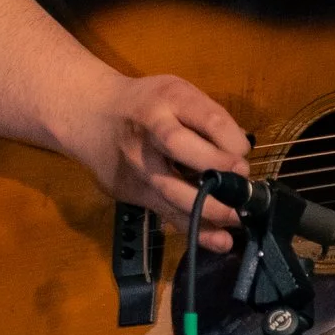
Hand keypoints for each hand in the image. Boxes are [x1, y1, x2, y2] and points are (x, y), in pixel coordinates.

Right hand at [54, 72, 249, 252]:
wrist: (90, 115)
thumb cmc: (147, 104)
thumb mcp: (176, 93)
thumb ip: (205, 118)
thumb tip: (240, 152)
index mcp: (168, 98)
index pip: (205, 116)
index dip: (230, 137)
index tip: (244, 152)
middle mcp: (149, 129)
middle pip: (179, 145)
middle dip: (215, 164)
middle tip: (242, 180)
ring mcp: (137, 163)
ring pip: (170, 187)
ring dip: (208, 207)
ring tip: (236, 218)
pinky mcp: (132, 190)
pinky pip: (166, 212)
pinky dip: (195, 229)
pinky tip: (218, 240)